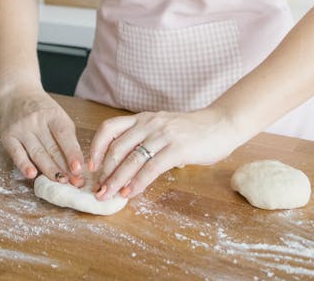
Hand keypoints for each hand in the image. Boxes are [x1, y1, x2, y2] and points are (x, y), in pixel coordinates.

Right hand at [0, 86, 84, 185]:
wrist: (18, 93)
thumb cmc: (43, 109)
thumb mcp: (58, 116)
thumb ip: (67, 137)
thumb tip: (76, 164)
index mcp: (53, 115)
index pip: (64, 135)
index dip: (72, 153)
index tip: (79, 169)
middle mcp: (36, 120)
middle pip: (52, 147)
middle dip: (64, 167)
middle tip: (74, 183)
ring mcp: (21, 128)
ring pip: (37, 153)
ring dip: (49, 170)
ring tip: (60, 181)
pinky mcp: (8, 136)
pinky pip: (16, 153)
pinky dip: (24, 165)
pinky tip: (32, 174)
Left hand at [89, 106, 239, 200]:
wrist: (222, 124)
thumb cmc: (193, 130)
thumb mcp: (164, 128)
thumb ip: (148, 140)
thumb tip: (129, 163)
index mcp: (143, 118)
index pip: (110, 128)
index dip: (97, 147)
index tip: (91, 166)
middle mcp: (149, 124)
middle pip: (117, 147)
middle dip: (104, 171)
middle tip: (98, 189)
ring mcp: (163, 135)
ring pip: (131, 159)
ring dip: (117, 180)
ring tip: (108, 195)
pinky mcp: (177, 148)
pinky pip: (151, 168)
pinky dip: (138, 183)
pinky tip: (131, 193)